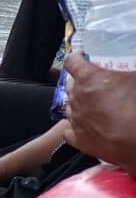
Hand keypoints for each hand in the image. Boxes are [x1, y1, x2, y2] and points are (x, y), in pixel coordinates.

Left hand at [64, 53, 135, 175]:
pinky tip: (85, 129)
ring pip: (69, 107)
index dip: (76, 58)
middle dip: (79, 84)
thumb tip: (128, 75)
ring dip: (79, 106)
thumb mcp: (135, 80)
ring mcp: (75, 118)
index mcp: (88, 78)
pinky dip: (76, 129)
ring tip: (93, 109)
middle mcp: (76, 96)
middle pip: (70, 86)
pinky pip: (69, 131)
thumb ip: (127, 74)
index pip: (72, 62)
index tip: (81, 58)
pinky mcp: (78, 139)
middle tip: (94, 87)